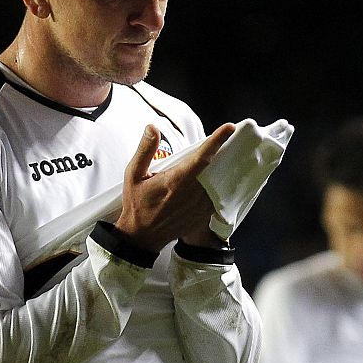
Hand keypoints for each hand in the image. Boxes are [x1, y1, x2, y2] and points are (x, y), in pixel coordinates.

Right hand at [113, 123, 233, 251]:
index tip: (229, 127)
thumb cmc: (137, 203)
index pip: (201, 157)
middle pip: (215, 168)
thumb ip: (145, 150)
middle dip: (223, 152)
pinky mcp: (203, 215)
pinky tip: (217, 179)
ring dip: (222, 169)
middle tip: (229, 139)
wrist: (142, 235)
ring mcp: (200, 207)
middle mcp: (191, 194)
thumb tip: (152, 127)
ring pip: (219, 183)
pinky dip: (220, 186)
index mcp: (176, 181)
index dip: (217, 141)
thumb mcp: (133, 174)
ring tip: (225, 157)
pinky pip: (217, 197)